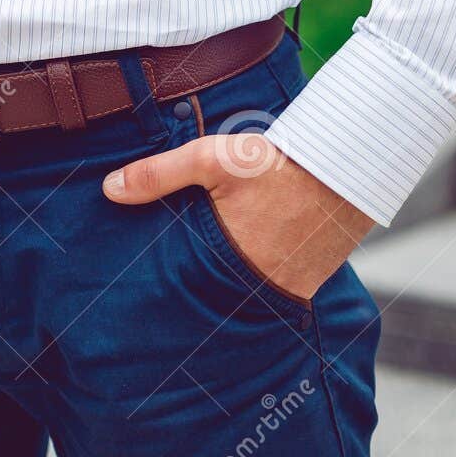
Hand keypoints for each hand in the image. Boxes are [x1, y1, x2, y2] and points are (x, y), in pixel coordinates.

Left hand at [103, 134, 373, 300]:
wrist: (346, 167)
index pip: (182, 290)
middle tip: (168, 284)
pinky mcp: (306, 282)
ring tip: (205, 272)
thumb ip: (160, 174)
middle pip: (211, 296)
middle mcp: (255, 285)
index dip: (162, 291)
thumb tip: (109, 189)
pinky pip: (270, 285)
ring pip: (240, 292)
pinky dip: (255, 276)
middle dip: (192, 291)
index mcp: (226, 262)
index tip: (138, 290)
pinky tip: (247, 259)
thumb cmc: (278, 165)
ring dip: (225, 283)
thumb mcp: (213, 160)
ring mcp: (285, 288)